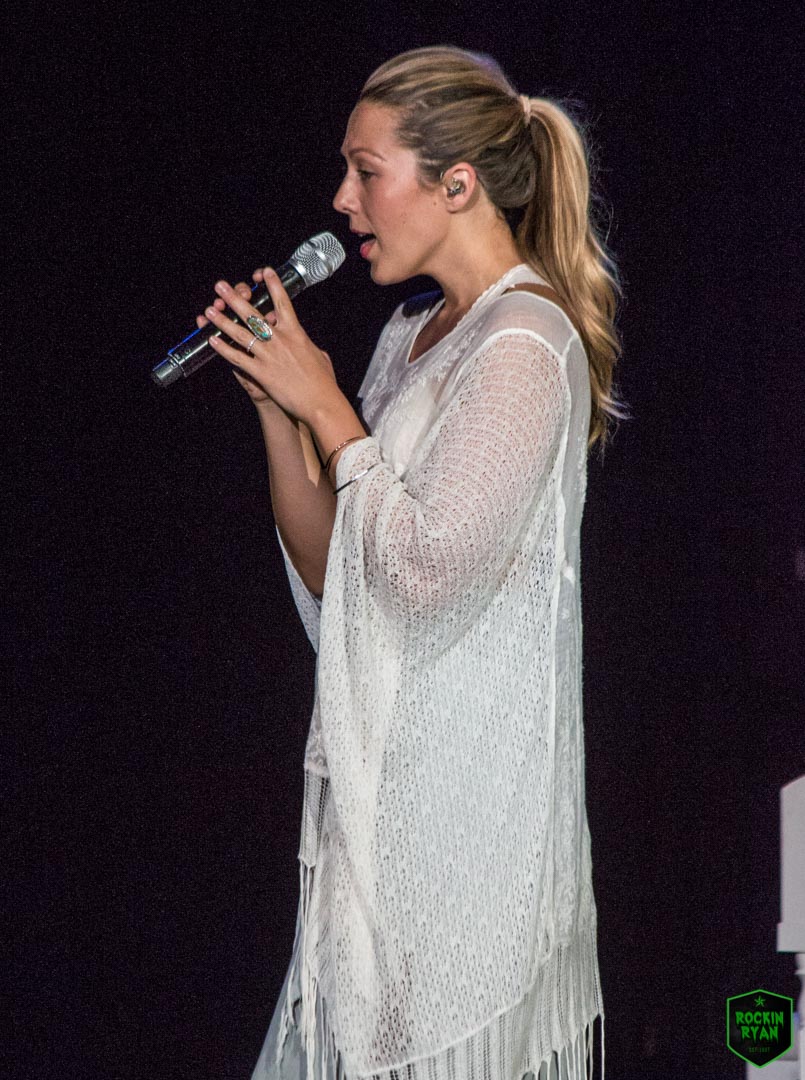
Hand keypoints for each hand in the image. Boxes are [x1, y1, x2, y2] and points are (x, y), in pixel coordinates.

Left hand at [203, 267, 338, 422]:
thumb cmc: (324, 382)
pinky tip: (212, 341)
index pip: (282, 302)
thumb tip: (310, 346)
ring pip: (240, 333)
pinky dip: (223, 349)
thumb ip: (310, 347)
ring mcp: (268, 355)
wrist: (321, 403)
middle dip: (234, 298)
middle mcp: (280, 340)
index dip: (273, 285)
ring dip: (222, 321)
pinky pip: (238, 357)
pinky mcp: (261, 373)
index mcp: (296, 333)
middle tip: (221, 286)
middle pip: (253, 313)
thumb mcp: (321, 357)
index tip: (264, 272)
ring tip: (209, 310)